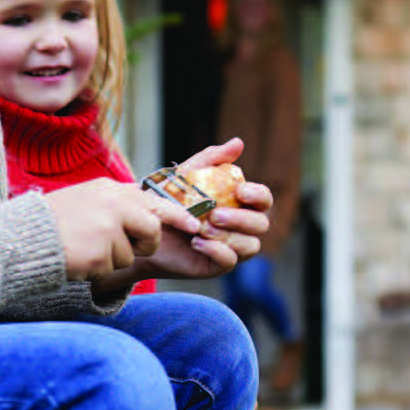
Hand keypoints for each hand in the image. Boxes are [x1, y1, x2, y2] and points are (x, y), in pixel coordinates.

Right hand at [43, 179, 186, 281]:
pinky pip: (112, 268)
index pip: (154, 200)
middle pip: (152, 229)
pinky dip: (97, 269)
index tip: (196, 224)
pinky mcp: (100, 252)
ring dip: (112, 258)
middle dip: (145, 243)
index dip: (177, 215)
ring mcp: (106, 228)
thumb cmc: (54, 223)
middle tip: (126, 246)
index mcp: (109, 189)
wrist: (22, 239)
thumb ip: (117, 205)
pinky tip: (79, 258)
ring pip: (130, 253)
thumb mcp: (87, 201)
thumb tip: (150, 216)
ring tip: (85, 248)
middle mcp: (112, 204)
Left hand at [179, 136, 272, 262]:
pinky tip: (197, 242)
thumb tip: (238, 144)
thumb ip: (211, 159)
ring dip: (229, 236)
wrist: (145, 226)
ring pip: (250, 246)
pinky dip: (217, 251)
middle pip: (261, 225)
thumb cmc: (170, 199)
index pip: (263, 200)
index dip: (259, 196)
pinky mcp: (215, 265)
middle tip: (216, 215)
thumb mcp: (188, 175)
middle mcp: (241, 226)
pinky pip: (230, 261)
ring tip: (202, 229)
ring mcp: (231, 246)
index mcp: (240, 203)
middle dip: (242, 219)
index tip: (242, 191)